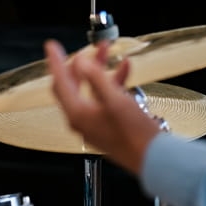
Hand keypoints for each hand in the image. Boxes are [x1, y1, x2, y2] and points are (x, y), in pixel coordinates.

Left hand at [44, 39, 162, 173]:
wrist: (153, 158)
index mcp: (78, 114)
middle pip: (72, 85)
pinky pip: (103, 98)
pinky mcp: (106, 124)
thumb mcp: (115, 100)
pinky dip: (111, 83)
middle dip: (80, 63)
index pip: (60, 82)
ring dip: (98, 70)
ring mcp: (94, 122)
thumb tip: (80, 62)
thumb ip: (95, 78)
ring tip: (108, 53)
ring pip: (90, 89)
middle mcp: (81, 119)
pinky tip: (124, 71)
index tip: (52, 46)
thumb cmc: (134, 135)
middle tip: (87, 48)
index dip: (55, 61)